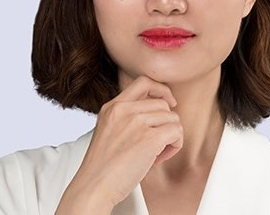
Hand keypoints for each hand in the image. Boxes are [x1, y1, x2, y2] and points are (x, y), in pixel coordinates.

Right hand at [55, 76, 182, 213]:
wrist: (93, 188)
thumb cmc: (103, 167)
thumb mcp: (109, 129)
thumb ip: (127, 117)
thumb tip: (159, 110)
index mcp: (113, 106)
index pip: (144, 82)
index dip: (161, 90)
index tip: (168, 103)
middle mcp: (124, 110)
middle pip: (163, 104)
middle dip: (166, 123)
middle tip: (157, 142)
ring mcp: (137, 122)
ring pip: (173, 118)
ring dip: (171, 136)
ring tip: (156, 152)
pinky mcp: (150, 138)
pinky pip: (177, 132)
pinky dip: (175, 145)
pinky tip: (160, 157)